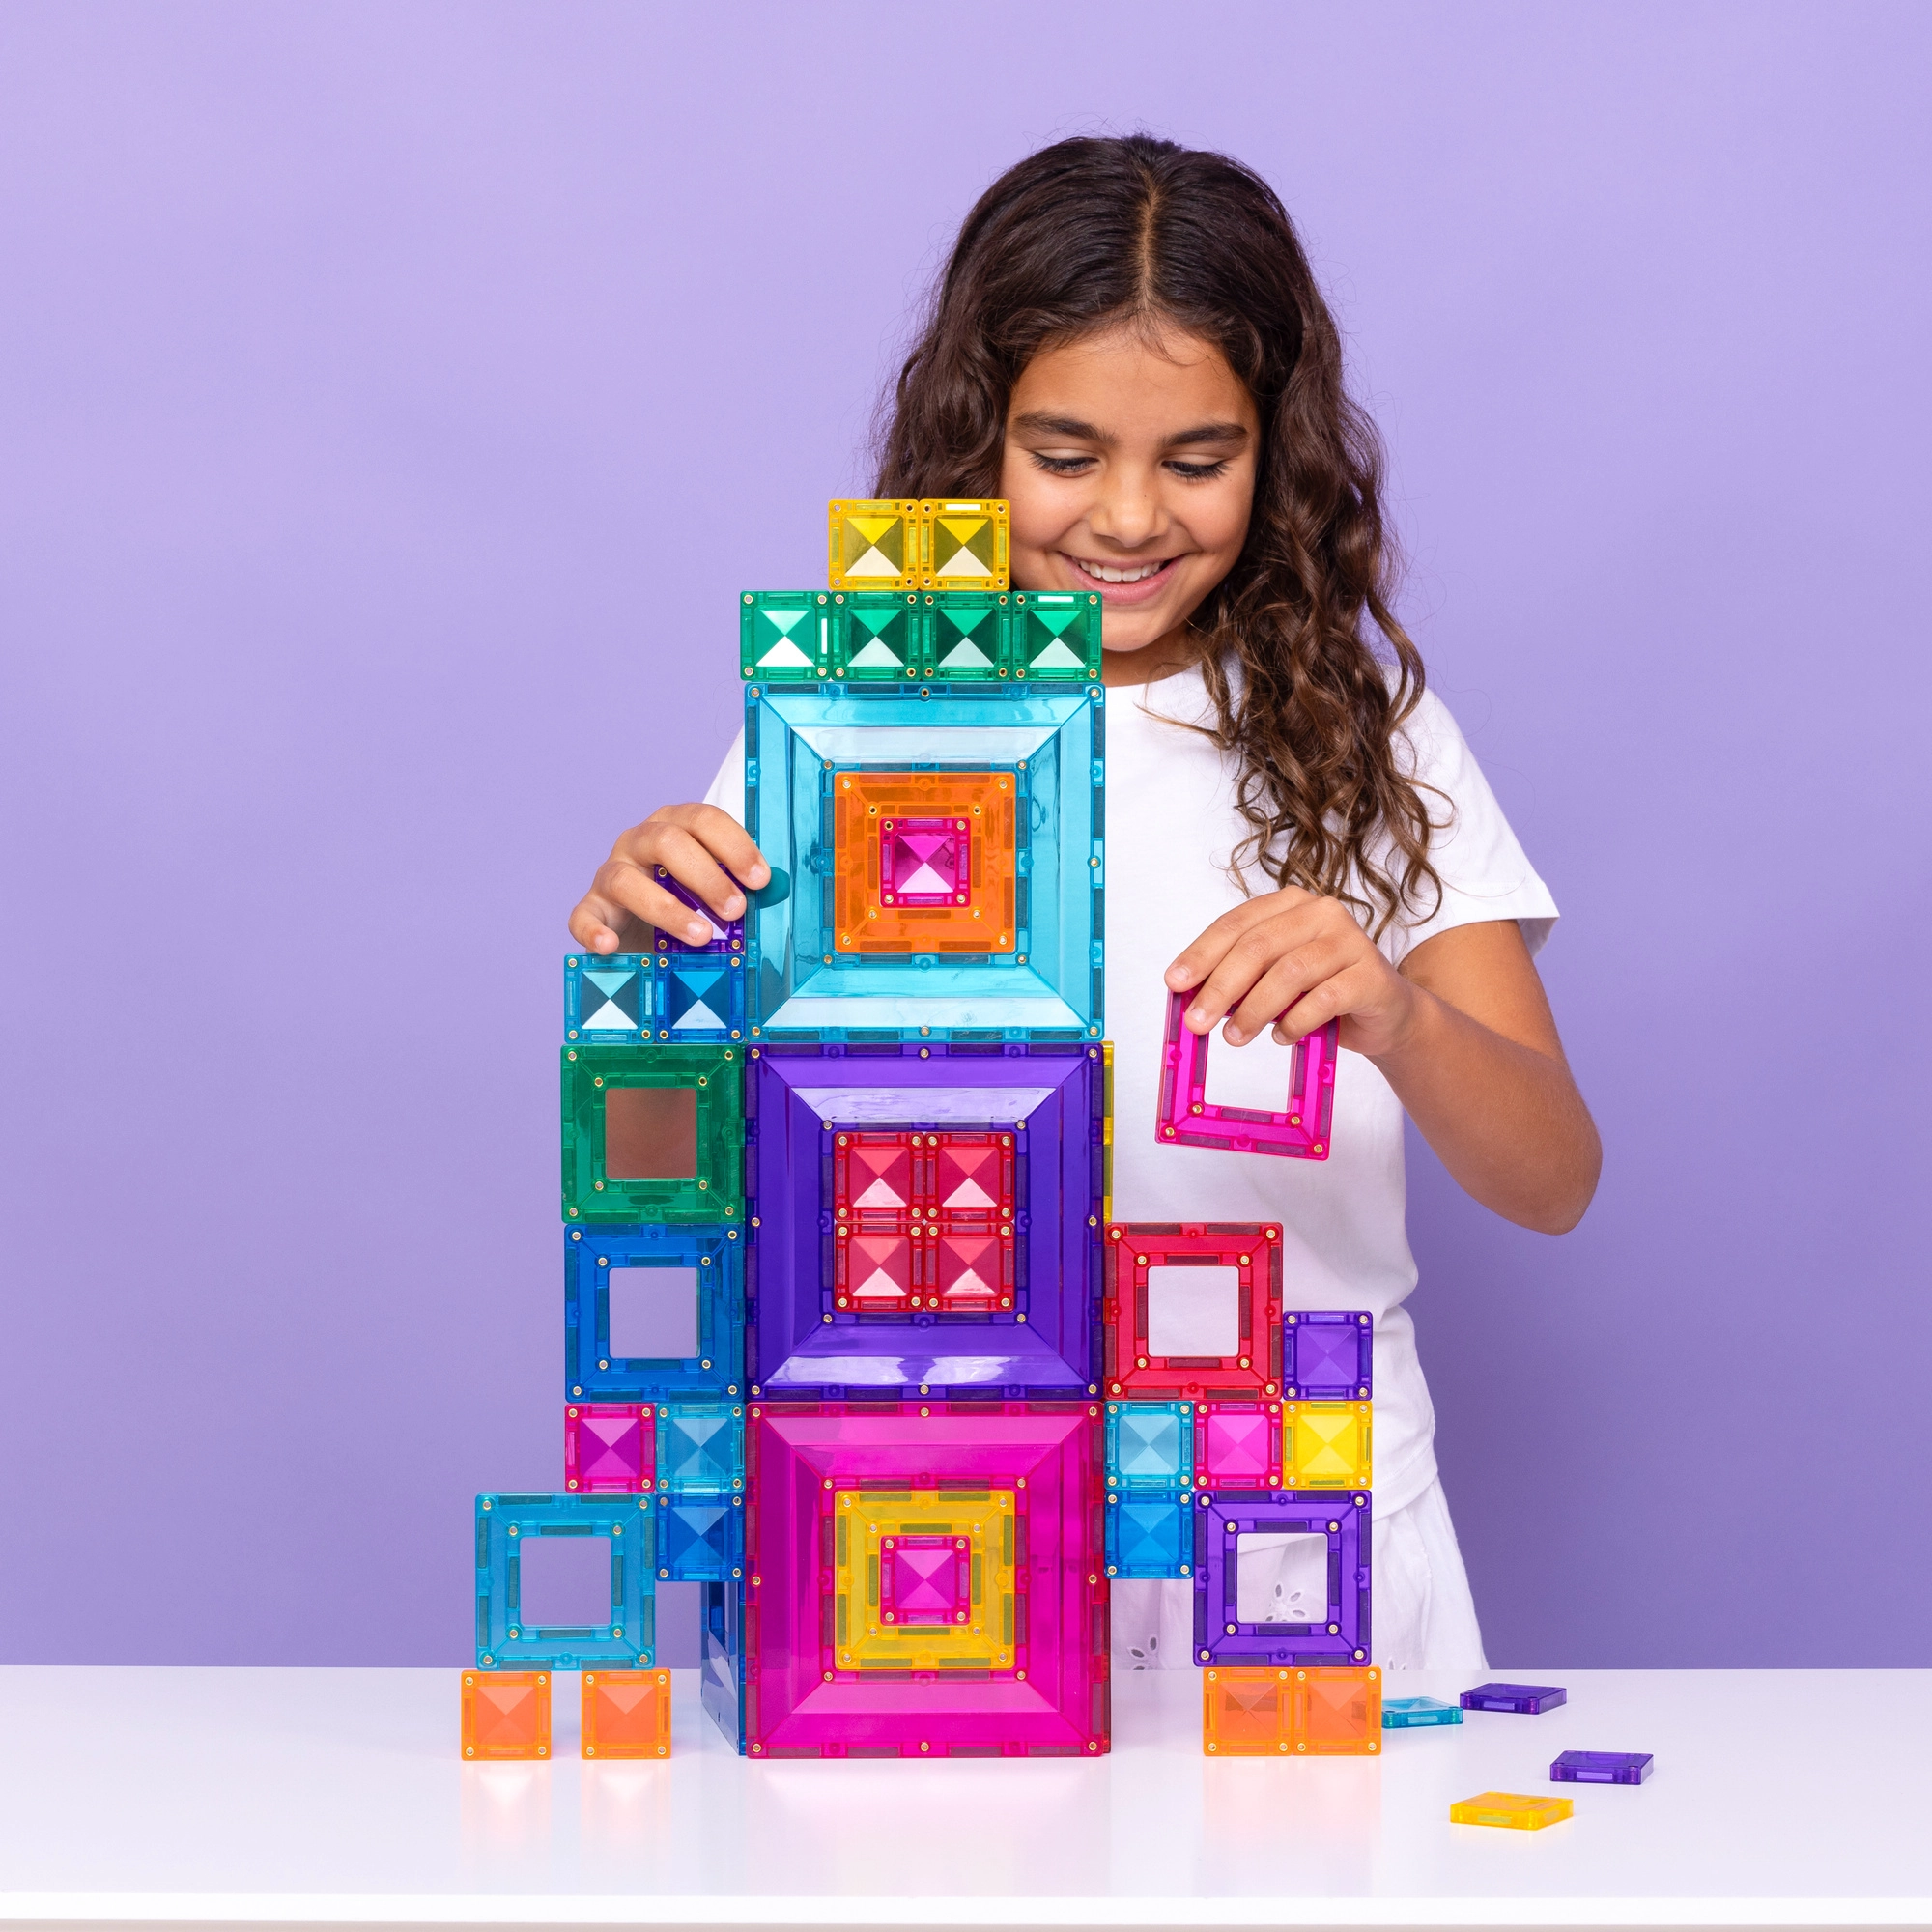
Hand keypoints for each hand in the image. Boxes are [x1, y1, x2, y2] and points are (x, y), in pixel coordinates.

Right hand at [568, 804, 769, 955]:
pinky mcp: (592, 908)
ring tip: (701, 937)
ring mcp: (611, 874)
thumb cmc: (688, 902)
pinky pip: (583, 916)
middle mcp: (639, 842)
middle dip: (707, 876)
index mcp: (675, 826)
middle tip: (735, 910)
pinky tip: (611, 945)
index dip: (734, 846)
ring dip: (668, 909)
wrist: (644, 932)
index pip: (703, 819)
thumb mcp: (714, 889)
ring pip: (627, 880)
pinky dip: (594, 930)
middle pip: (668, 842)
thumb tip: (775, 894)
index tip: (760, 880)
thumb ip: (738, 886)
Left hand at [1164, 885, 1419, 1059]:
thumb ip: (1240, 980)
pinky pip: (1323, 1000)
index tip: (1175, 984)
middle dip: (1220, 987)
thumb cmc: (1322, 992)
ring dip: (1254, 1010)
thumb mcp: (1274, 981)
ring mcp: (1350, 940)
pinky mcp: (1371, 974)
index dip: (1201, 954)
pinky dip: (1295, 1022)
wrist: (1387, 1013)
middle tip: (1197, 1022)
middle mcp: (1321, 913)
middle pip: (1258, 946)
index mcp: (1290, 904)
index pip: (1236, 924)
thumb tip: (1192, 999)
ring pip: (1289, 973)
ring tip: (1235, 1038)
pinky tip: (1282, 1036)